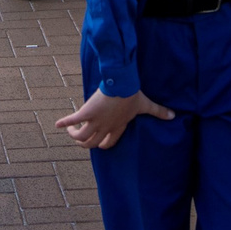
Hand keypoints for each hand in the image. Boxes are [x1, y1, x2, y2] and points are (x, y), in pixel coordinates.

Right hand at [55, 88, 173, 151]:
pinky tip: (57, 125)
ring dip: (75, 136)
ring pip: (82, 137)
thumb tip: (174, 115)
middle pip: (92, 144)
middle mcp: (105, 127)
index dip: (102, 145)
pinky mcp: (86, 112)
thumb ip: (159, 111)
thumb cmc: (133, 95)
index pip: (108, 143)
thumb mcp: (146, 105)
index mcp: (118, 127)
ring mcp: (95, 122)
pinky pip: (73, 121)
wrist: (122, 84)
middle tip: (80, 138)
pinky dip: (64, 124)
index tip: (98, 142)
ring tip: (71, 132)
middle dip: (85, 143)